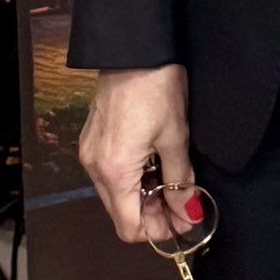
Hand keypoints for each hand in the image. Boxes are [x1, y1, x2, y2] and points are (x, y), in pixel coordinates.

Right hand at [79, 63, 194, 244]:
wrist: (134, 47)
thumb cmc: (156, 86)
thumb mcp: (176, 136)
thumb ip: (180, 180)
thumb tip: (188, 213)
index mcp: (115, 172)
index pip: (129, 227)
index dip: (158, 233)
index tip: (183, 224)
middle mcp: (94, 168)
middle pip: (121, 212)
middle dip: (152, 216)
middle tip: (183, 207)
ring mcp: (90, 152)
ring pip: (116, 193)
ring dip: (143, 196)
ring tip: (173, 183)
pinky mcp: (92, 138)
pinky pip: (110, 172)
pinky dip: (132, 177)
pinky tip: (154, 164)